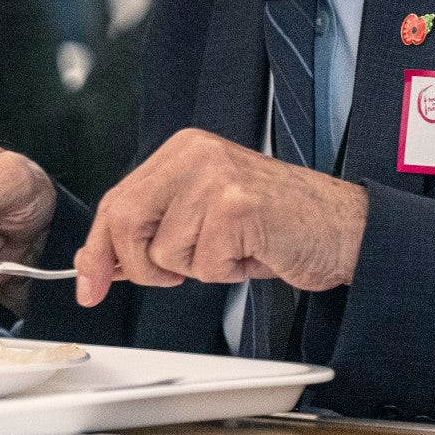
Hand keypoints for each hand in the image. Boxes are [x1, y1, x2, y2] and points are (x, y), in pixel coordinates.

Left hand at [76, 128, 367, 306]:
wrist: (345, 228)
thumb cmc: (278, 224)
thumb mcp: (205, 218)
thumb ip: (154, 229)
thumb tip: (99, 262)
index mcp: (182, 151)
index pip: (117, 201)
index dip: (97, 249)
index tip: (89, 284)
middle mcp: (194, 154)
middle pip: (125, 223)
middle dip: (142, 267)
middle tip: (181, 271)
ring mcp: (215, 177)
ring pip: (165, 252)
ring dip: (200, 268)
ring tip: (235, 248)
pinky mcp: (236, 206)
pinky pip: (203, 264)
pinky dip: (227, 272)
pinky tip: (253, 251)